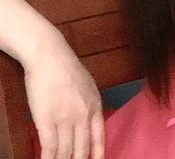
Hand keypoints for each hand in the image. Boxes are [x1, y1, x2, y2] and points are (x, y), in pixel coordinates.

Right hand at [24, 43, 104, 158]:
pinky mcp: (47, 120)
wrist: (49, 54)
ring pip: (66, 152)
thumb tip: (87, 121)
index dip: (97, 155)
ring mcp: (66, 118)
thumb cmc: (65, 66)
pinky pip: (50, 148)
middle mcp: (83, 115)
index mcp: (95, 105)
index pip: (99, 138)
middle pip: (82, 150)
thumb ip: (88, 104)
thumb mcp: (86, 85)